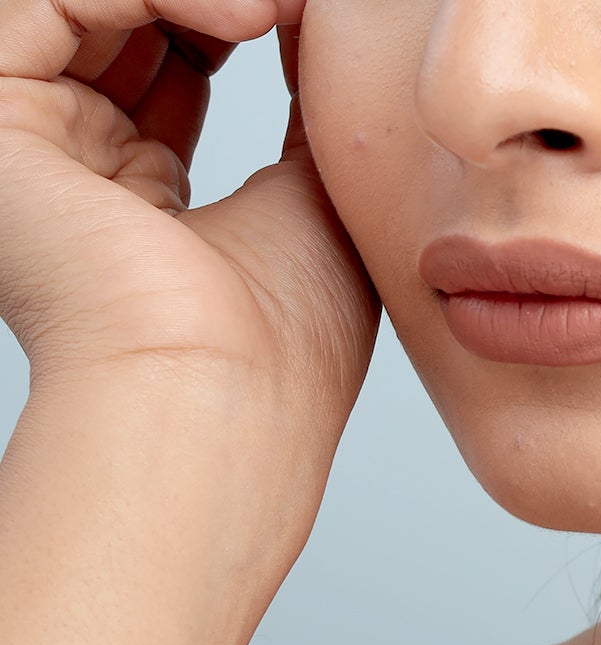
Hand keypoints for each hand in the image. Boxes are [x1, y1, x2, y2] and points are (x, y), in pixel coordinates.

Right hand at [0, 0, 380, 438]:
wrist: (224, 398)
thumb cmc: (285, 343)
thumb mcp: (318, 196)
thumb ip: (306, 102)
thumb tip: (311, 21)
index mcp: (147, 203)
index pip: (173, 66)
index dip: (236, 24)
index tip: (309, 22)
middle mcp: (79, 171)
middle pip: (126, 25)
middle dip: (209, 7)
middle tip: (289, 8)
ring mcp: (32, 144)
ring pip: (89, 5)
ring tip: (275, 10)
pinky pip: (49, 0)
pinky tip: (241, 17)